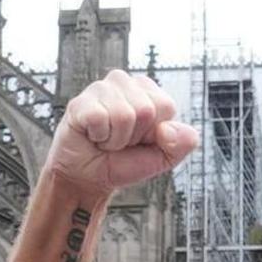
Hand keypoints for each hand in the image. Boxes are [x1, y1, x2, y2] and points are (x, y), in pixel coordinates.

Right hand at [47, 71, 198, 193]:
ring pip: (123, 115)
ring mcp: (101, 89)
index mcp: (149, 91)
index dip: (154, 132)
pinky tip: (92, 135)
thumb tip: (169, 128)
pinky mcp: (80, 102)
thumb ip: (182, 144)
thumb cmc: (124, 163)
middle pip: (145, 110)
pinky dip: (98, 136)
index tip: (140, 140)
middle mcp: (125, 82)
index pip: (165, 106)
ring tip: (106, 139)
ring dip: (115, 139)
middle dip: (135, 136)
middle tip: (120, 142)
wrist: (89, 178)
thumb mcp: (163, 158)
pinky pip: (99, 118)